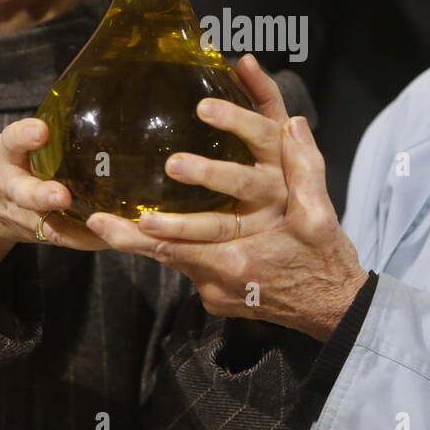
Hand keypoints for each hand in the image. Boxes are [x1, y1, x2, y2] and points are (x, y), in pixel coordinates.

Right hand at [0, 118, 106, 286]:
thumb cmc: (16, 160)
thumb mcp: (19, 140)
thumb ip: (50, 124)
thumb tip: (96, 87)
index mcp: (8, 155)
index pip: (11, 141)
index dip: (24, 137)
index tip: (40, 131)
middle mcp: (13, 187)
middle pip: (24, 193)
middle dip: (42, 196)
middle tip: (61, 196)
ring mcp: (26, 215)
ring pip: (47, 225)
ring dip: (72, 227)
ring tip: (99, 223)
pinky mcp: (41, 234)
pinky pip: (65, 239)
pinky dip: (88, 239)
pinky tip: (112, 235)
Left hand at [86, 56, 369, 341]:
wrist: (334, 308)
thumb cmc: (325, 259)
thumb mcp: (321, 214)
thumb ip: (304, 167)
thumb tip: (291, 121)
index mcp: (240, 260)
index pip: (181, 245)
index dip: (150, 230)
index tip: (119, 217)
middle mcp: (221, 281)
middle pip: (165, 256)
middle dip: (128, 238)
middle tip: (95, 221)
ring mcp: (217, 293)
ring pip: (174, 261)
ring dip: (144, 243)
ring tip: (105, 226)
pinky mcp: (219, 298)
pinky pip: (190, 268)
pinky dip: (174, 250)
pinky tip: (156, 231)